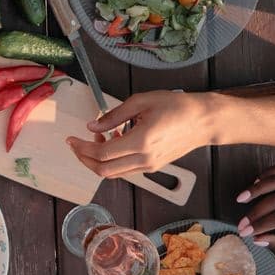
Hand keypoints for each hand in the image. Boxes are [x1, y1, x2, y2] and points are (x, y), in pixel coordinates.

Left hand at [67, 91, 215, 177]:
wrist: (204, 121)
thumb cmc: (176, 106)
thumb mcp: (141, 101)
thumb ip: (114, 115)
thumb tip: (92, 126)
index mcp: (140, 142)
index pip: (102, 153)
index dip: (81, 148)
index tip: (70, 139)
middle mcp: (144, 160)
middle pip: (104, 170)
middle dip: (84, 158)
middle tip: (75, 144)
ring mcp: (149, 166)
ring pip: (114, 173)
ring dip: (98, 160)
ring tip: (96, 138)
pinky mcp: (153, 167)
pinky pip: (125, 170)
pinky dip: (112, 160)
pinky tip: (113, 141)